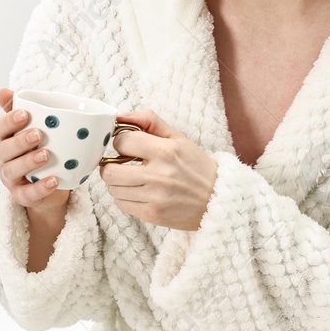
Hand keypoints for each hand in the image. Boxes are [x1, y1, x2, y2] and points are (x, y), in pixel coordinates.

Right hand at [0, 88, 69, 213]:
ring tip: (46, 155)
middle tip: (38, 134)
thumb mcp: (34, 128)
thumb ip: (21, 109)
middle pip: (3, 150)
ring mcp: (11, 178)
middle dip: (19, 141)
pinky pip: (26, 194)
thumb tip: (2, 91)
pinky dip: (39, 188)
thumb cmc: (41, 149)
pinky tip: (53, 180)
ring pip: (11, 171)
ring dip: (28, 163)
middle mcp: (4, 158)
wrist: (54, 183)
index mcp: (5, 139)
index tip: (25, 113)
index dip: (9, 120)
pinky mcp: (21, 196)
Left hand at [100, 109, 217, 230]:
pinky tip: (139, 193)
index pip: (121, 142)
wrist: (219, 200)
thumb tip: (120, 116)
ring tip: (132, 180)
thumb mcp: (178, 138)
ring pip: (113, 189)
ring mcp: (155, 197)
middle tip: (120, 165)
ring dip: (118, 183)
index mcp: (165, 151)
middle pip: (109, 171)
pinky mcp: (153, 214)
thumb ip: (149, 121)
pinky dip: (125, 198)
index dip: (120, 142)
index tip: (126, 147)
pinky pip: (121, 204)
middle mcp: (158, 175)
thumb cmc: (196, 167)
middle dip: (111, 166)